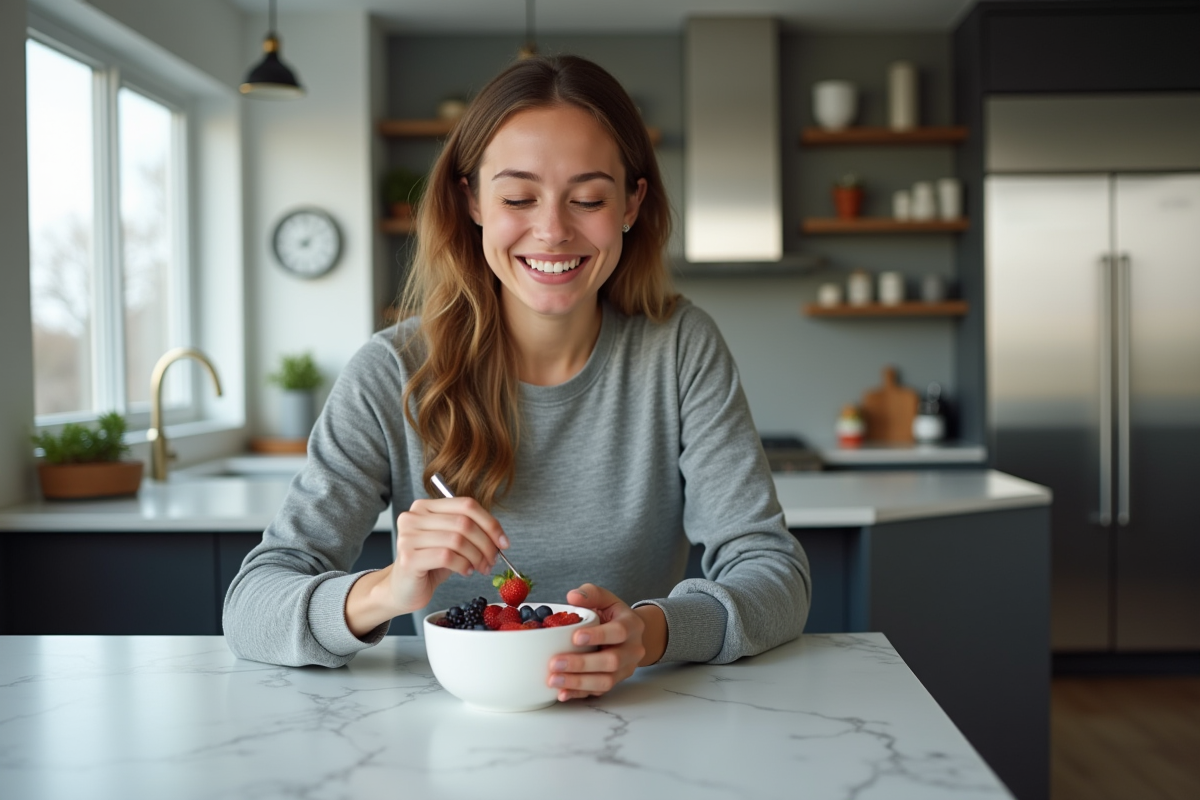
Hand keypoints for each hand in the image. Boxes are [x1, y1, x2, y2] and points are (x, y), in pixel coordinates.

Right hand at [346, 496, 506, 636]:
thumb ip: (469, 531)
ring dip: (477, 556)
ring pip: (457, 540)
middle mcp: (413, 517)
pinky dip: (463, 565)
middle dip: (486, 543)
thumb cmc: (429, 564)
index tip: (503, 542)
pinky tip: (466, 572)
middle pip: (464, 522)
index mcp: (425, 506)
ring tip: (481, 568)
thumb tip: (499, 537)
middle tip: (493, 560)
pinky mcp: (408, 558)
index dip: (490, 523)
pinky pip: (447, 557)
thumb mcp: (451, 541)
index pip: (466, 505)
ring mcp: (408, 536)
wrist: (402, 589)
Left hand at [546, 584, 667, 701]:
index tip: (575, 637)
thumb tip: (573, 597)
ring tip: (553, 680)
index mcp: (632, 625)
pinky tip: (561, 693)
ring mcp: (625, 669)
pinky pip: (598, 692)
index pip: (619, 632)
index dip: (598, 636)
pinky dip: (579, 694)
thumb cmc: (613, 615)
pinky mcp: (615, 682)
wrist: (630, 634)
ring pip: (605, 682)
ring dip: (578, 683)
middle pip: (611, 661)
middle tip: (555, 663)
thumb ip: (591, 594)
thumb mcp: (605, 599)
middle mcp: (632, 650)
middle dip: (581, 664)